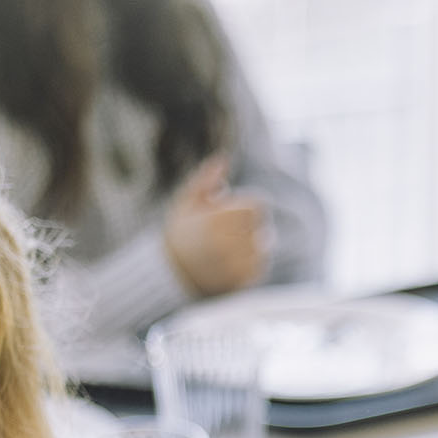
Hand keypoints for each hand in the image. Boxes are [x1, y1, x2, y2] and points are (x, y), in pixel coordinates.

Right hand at [163, 154, 271, 296]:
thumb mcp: (186, 203)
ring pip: (264, 245)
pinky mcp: (245, 280)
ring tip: (227, 247)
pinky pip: (262, 264)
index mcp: (217, 221)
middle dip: (248, 225)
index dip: (246, 206)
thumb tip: (223, 158)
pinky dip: (252, 261)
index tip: (230, 212)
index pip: (257, 205)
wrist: (173, 275)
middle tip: (226, 231)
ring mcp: (239, 264)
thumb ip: (205, 180)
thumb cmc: (180, 234)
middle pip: (261, 225)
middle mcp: (230, 244)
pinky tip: (230, 262)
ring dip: (252, 243)